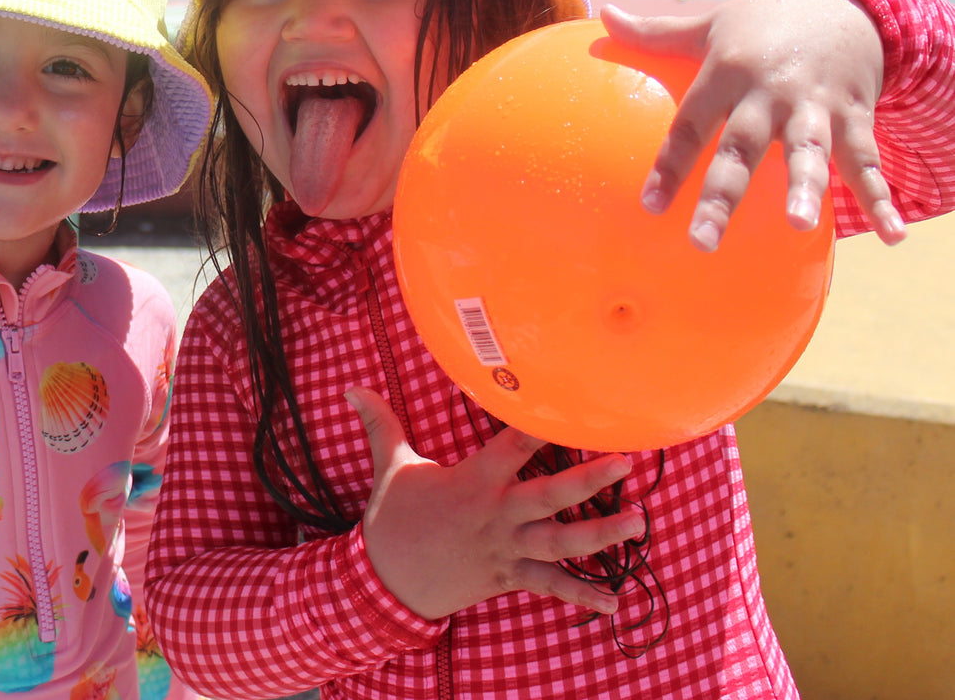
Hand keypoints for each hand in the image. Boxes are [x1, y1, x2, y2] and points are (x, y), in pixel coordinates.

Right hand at [346, 387, 643, 620]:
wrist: (386, 583)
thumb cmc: (392, 520)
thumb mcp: (389, 466)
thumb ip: (379, 423)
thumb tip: (351, 388)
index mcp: (473, 482)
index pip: (512, 446)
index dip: (540, 426)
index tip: (570, 409)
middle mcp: (496, 515)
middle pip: (550, 497)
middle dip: (590, 481)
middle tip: (626, 463)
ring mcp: (506, 549)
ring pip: (562, 542)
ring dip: (603, 535)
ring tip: (640, 523)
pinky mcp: (508, 576)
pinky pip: (550, 587)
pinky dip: (583, 596)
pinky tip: (615, 602)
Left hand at [600, 0, 905, 250]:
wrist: (842, 1)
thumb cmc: (761, 22)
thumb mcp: (708, 24)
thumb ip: (654, 32)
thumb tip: (603, 16)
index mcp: (727, 71)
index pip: (691, 124)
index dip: (669, 165)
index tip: (650, 205)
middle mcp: (769, 91)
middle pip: (741, 148)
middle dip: (722, 195)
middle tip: (702, 241)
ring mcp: (814, 105)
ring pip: (808, 151)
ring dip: (804, 187)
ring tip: (797, 224)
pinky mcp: (854, 115)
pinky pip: (867, 162)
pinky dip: (881, 199)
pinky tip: (891, 238)